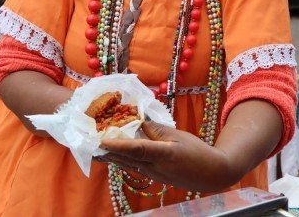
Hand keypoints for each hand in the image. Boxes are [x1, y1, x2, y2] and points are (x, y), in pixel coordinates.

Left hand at [97, 121, 235, 191]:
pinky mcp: (152, 176)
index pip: (137, 149)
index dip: (118, 144)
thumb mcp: (179, 135)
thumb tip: (138, 122)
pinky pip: (132, 167)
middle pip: (125, 158)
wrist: (210, 175)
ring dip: (109, 157)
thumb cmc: (197, 152)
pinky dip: (120, 159)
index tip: (102, 140)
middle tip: (87, 142)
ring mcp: (152, 174)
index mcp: (164, 154)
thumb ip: (156, 129)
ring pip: (126, 164)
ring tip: (92, 149)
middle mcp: (154, 167)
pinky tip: (110, 155)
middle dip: (105, 151)